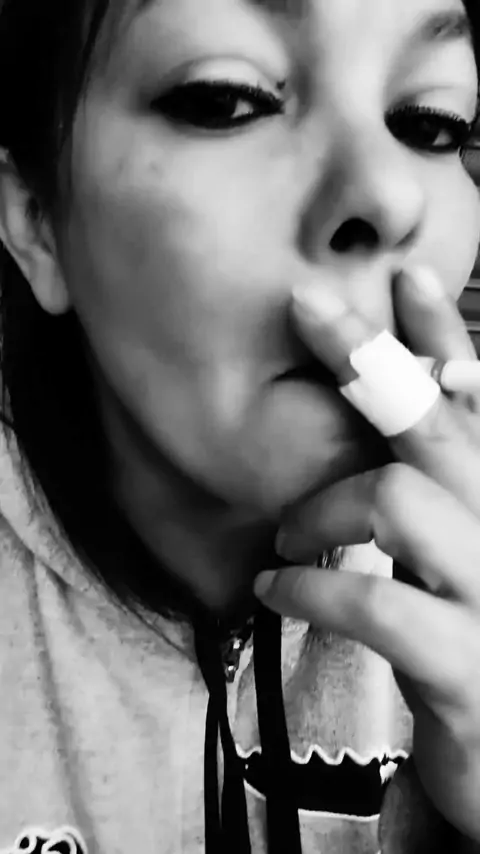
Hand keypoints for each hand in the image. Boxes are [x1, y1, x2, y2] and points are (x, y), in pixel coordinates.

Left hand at [254, 267, 479, 841]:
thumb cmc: (476, 646)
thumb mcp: (461, 561)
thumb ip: (432, 494)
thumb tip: (392, 422)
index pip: (478, 399)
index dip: (443, 334)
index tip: (403, 275)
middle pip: (436, 423)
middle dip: (369, 359)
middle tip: (307, 309)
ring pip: (400, 500)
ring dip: (325, 506)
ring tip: (286, 533)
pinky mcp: (467, 667)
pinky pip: (377, 604)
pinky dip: (312, 588)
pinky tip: (274, 589)